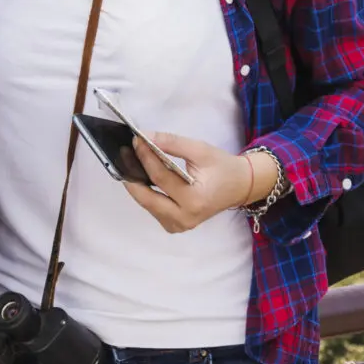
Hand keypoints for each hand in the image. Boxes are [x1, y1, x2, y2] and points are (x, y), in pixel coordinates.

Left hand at [121, 132, 270, 234]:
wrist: (239, 186)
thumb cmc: (222, 167)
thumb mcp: (199, 150)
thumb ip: (171, 143)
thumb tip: (145, 137)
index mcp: (194, 200)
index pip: (159, 176)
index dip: (144, 157)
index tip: (135, 141)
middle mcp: (185, 218)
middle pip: (147, 197)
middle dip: (132, 176)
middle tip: (123, 156)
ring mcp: (180, 225)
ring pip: (148, 205)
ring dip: (138, 185)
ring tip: (132, 164)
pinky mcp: (176, 226)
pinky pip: (154, 209)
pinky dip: (148, 194)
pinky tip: (144, 179)